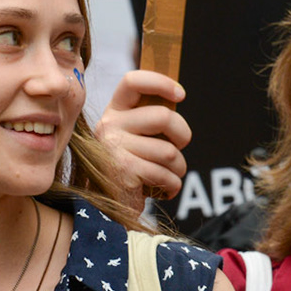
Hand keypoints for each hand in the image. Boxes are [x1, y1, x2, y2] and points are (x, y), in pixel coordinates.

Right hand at [96, 70, 191, 205]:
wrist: (107, 208)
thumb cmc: (131, 168)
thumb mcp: (137, 137)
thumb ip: (151, 118)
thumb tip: (177, 97)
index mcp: (114, 111)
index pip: (133, 81)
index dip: (160, 82)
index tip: (181, 95)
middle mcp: (109, 126)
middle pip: (164, 116)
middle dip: (183, 135)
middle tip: (179, 147)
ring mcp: (113, 148)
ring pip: (170, 151)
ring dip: (179, 168)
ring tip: (168, 174)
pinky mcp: (123, 171)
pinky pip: (165, 174)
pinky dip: (173, 185)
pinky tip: (164, 189)